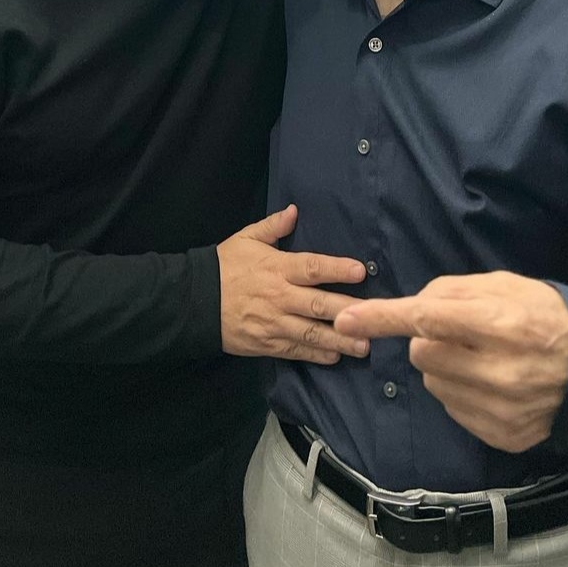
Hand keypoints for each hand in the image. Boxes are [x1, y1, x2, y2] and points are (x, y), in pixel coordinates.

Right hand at [217, 204, 368, 364]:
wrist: (194, 301)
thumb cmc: (224, 266)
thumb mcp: (245, 239)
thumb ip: (272, 226)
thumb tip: (294, 211)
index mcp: (277, 268)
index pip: (312, 267)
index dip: (337, 269)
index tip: (360, 271)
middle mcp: (279, 297)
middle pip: (319, 305)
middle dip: (347, 311)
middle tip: (373, 317)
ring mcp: (274, 323)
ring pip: (312, 333)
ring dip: (339, 340)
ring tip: (363, 346)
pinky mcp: (267, 344)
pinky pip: (296, 350)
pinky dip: (316, 354)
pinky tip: (335, 356)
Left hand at [333, 272, 567, 452]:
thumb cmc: (548, 316)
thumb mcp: (508, 285)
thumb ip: (455, 291)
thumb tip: (413, 306)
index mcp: (502, 323)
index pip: (428, 318)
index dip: (383, 317)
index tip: (346, 318)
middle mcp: (500, 371)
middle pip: (423, 352)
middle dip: (429, 338)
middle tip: (462, 333)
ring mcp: (502, 409)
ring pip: (434, 383)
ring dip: (444, 367)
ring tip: (481, 358)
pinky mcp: (503, 437)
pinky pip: (453, 410)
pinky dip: (460, 393)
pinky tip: (491, 384)